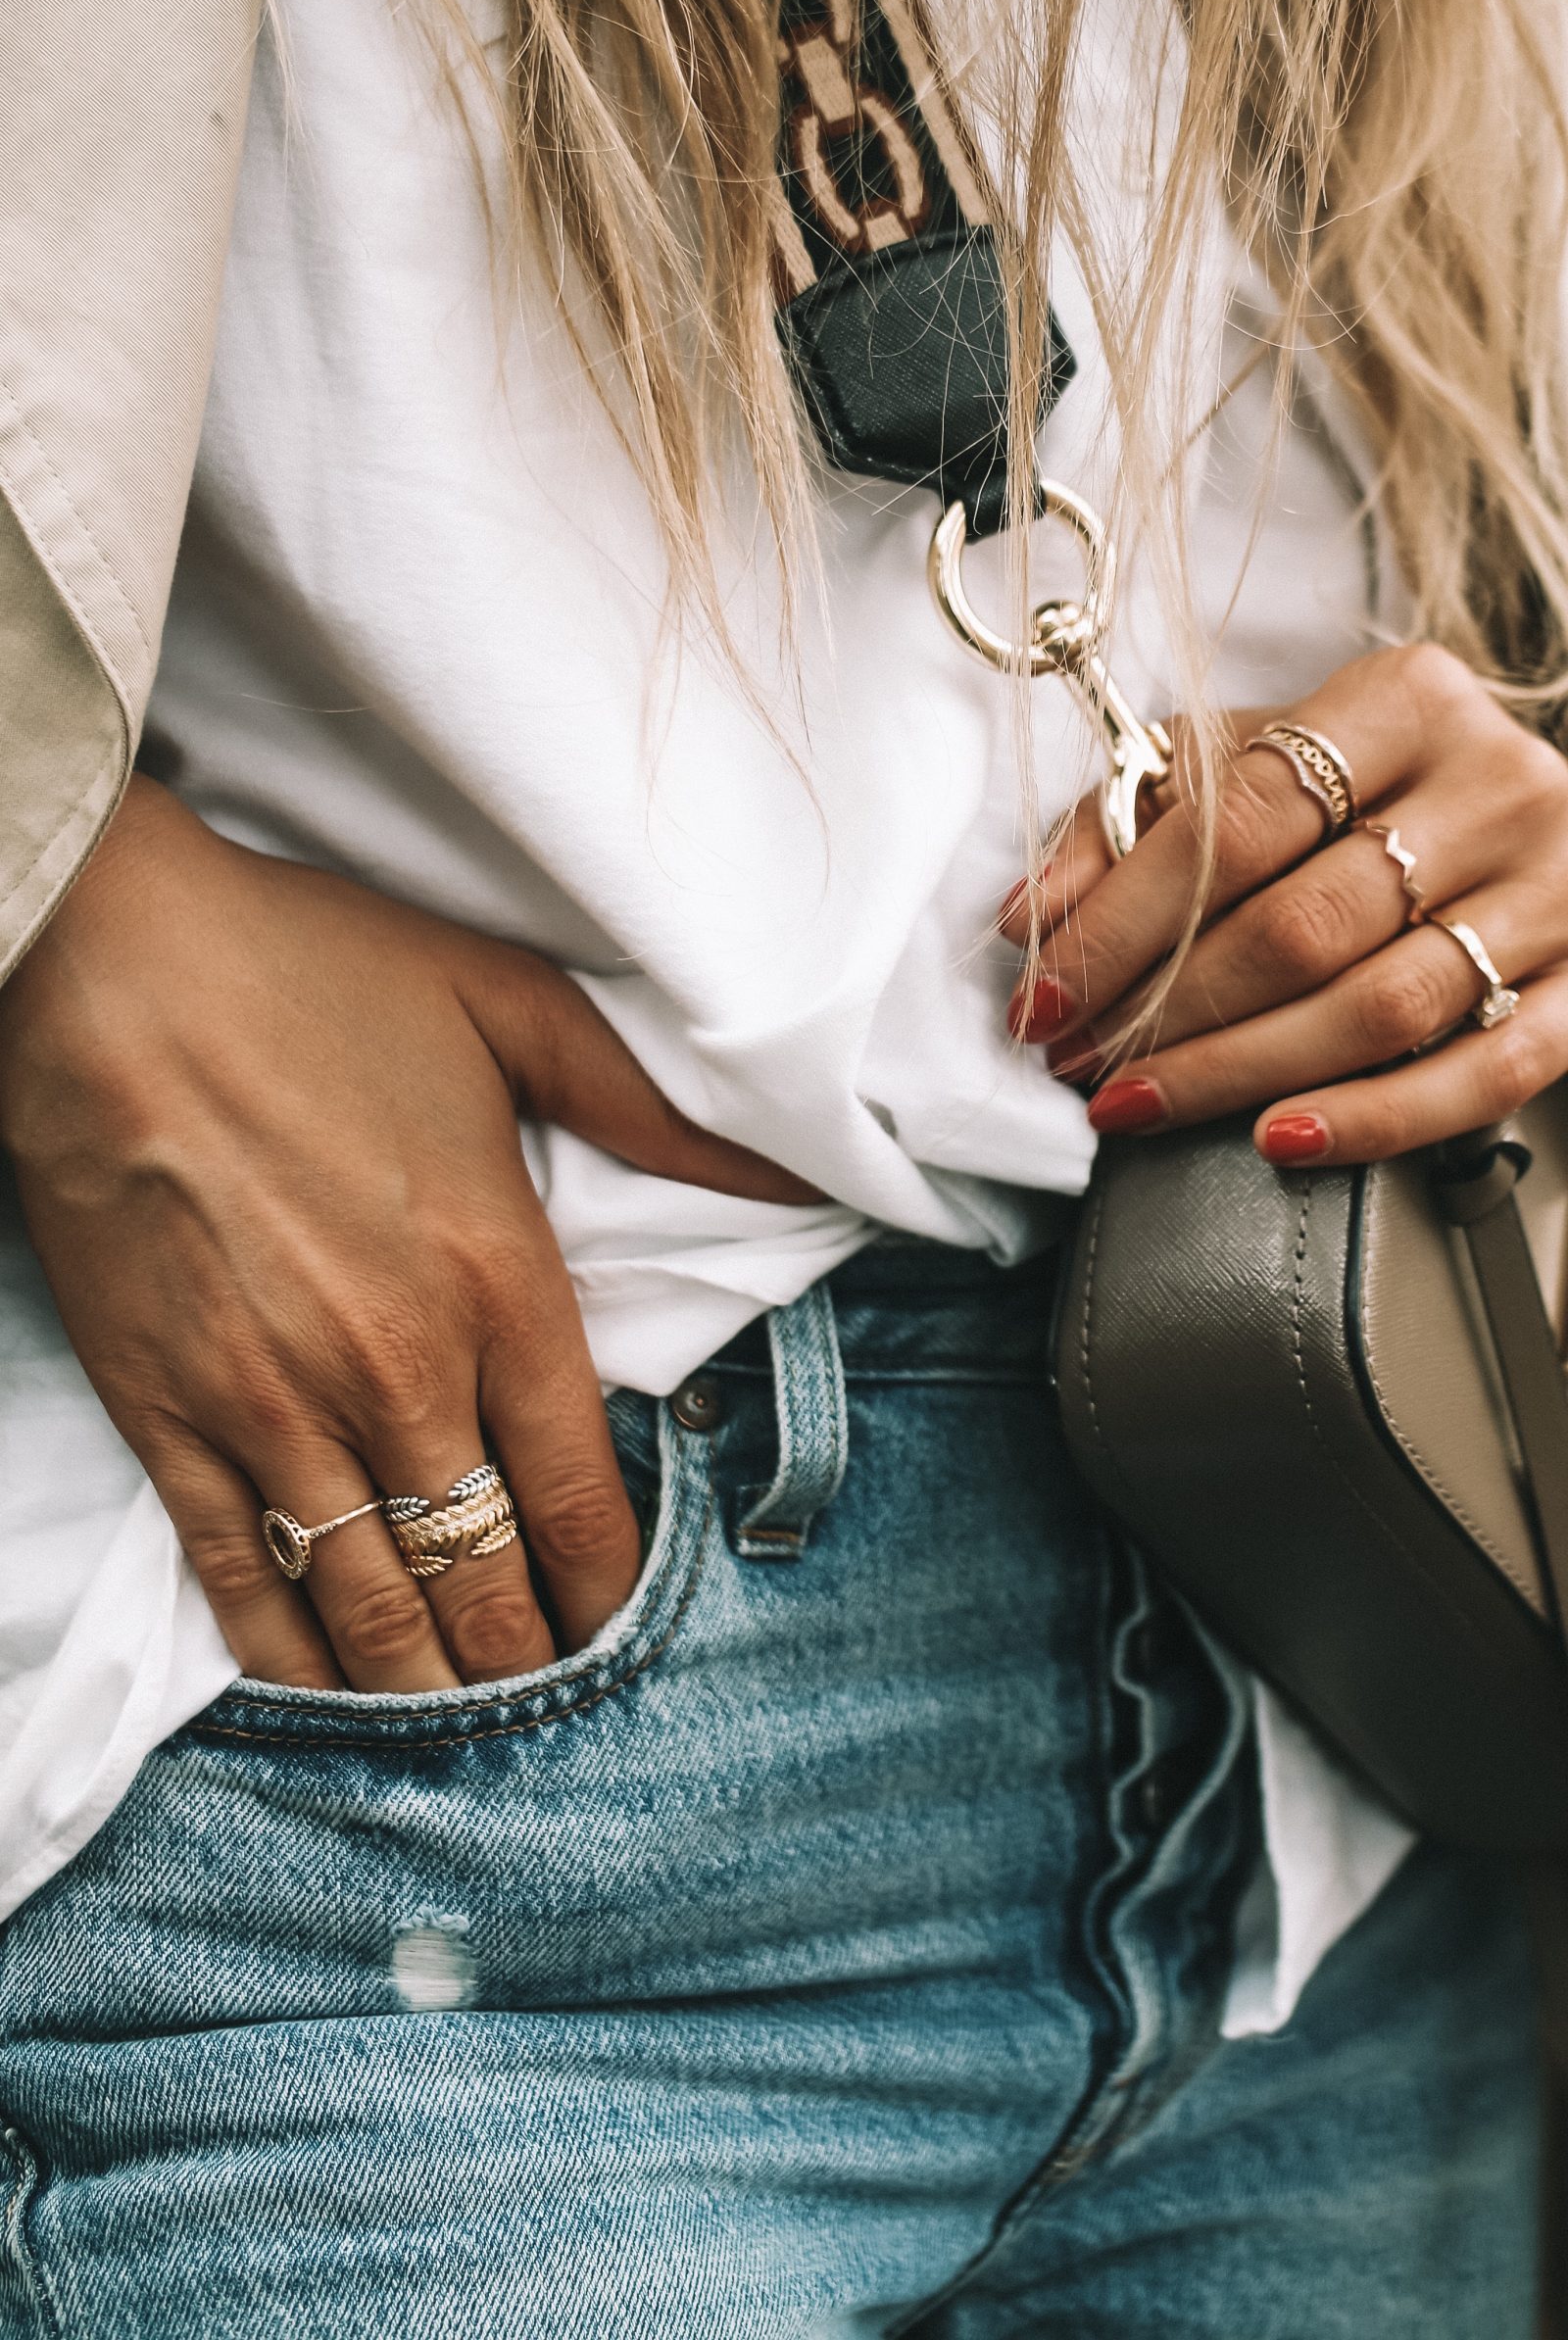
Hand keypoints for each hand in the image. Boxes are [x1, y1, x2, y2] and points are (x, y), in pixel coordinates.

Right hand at [0, 776, 813, 1691]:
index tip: (624, 1633)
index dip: (609, 1593)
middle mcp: (396, 1372)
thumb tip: (805, 1172)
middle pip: (482, 1578)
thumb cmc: (314, 972)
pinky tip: (325, 1695)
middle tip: (555, 1709)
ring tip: (463, 1732)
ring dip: (425, 1687)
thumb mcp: (514, 1009)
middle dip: (528, 1661)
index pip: (578, 1500)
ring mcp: (273, 1405)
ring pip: (368, 1607)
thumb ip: (660, 1113)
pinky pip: (239, 1573)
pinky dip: (288, 1655)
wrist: (103, 961)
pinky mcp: (166, 1412)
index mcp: (497, 1283)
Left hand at [1000, 645, 1567, 1163]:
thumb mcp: (1251, 764)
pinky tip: (1278, 1141)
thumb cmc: (1365, 791)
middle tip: (1084, 1063)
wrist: (1522, 815)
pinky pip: (1484, 1074)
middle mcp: (1495, 784)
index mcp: (1405, 701)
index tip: (1045, 995)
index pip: (1241, 820)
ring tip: (1140, 1105)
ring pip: (1381, 1007)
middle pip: (1304, 925)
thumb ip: (1131, 820)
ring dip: (1239, 1071)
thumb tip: (1032, 919)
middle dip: (1169, 1011)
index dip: (1126, 920)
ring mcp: (1558, 888)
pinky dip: (1374, 1120)